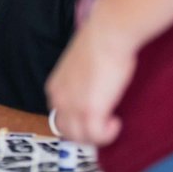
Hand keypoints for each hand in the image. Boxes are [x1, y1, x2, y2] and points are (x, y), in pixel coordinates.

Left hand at [45, 15, 135, 145]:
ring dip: (98, 135)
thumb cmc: (100, 42)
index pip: (60, 117)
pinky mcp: (89, 110)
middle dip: (87, 133)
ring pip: (80, 138)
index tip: (95, 118)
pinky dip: (107, 135)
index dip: (78, 121)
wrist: (108, 33)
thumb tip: (94, 88)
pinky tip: (116, 121)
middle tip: (106, 124)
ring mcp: (72, 106)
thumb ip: (82, 80)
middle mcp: (59, 98)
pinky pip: (96, 137)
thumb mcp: (82, 65)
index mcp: (55, 87)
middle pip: (67, 131)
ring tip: (112, 122)